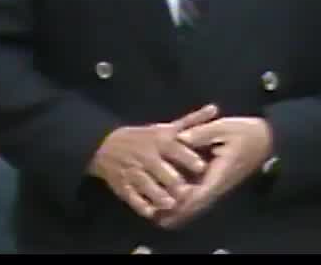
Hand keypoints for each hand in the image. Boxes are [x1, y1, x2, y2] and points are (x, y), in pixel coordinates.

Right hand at [89, 104, 218, 219]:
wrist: (105, 145)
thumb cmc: (143, 138)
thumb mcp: (165, 127)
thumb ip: (192, 121)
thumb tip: (215, 109)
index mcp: (159, 141)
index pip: (175, 149)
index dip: (188, 158)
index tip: (202, 167)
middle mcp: (146, 156)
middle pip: (161, 170)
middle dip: (174, 181)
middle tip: (188, 192)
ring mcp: (133, 171)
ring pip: (147, 185)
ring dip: (159, 195)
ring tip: (171, 204)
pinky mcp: (123, 185)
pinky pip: (132, 197)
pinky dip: (141, 205)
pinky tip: (151, 212)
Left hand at [154, 116, 272, 229]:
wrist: (265, 139)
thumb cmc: (246, 133)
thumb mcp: (225, 127)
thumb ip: (202, 132)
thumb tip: (180, 138)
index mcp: (220, 174)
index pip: (199, 193)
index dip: (182, 200)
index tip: (166, 203)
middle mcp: (217, 184)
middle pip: (195, 204)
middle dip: (176, 210)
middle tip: (156, 213)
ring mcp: (216, 184)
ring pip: (196, 202)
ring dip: (179, 208)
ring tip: (157, 210)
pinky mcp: (213, 180)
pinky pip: (198, 194)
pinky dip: (184, 199)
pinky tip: (169, 199)